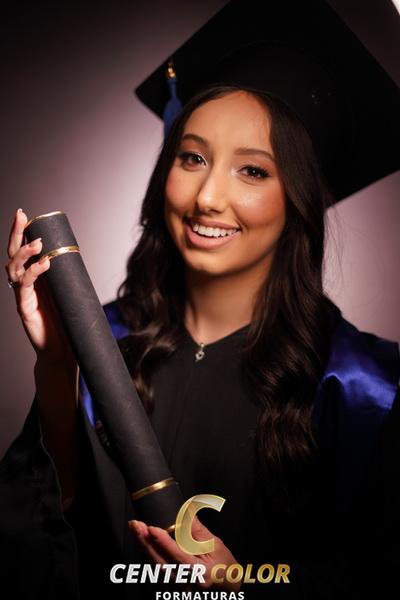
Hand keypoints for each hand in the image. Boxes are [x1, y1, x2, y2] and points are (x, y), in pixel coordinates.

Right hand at [5, 208, 71, 362]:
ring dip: (25, 252)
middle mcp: (23, 284)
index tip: (24, 215)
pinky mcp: (23, 307)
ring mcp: (22, 295)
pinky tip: (45, 263)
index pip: (23, 250)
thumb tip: (77, 256)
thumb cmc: (65, 322)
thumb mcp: (67, 293)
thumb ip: (66, 277)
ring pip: (15, 268)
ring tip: (38, 243)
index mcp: (33, 278)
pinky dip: (34, 272)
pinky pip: (25, 286)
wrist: (62, 351)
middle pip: (13, 254)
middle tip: (20, 216)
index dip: (21, 233)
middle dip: (16, 233)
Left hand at [129, 516, 240, 592]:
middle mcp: (187, 583)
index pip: (178, 557)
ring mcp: (178, 586)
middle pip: (161, 563)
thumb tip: (184, 510)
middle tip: (136, 525)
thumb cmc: (222, 563)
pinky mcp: (172, 584)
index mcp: (200, 572)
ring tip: (136, 529)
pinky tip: (143, 541)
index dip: (163, 542)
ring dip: (144, 547)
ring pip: (156, 567)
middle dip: (146, 542)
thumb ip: (196, 529)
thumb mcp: (214, 543)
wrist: (225, 582)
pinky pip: (156, 569)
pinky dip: (149, 554)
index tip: (152, 528)